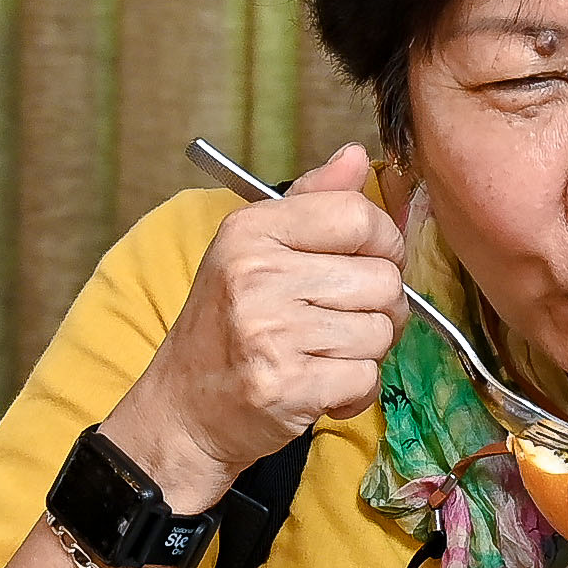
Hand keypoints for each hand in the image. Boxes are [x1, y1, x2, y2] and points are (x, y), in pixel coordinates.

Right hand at [109, 145, 406, 509]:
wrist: (183, 411)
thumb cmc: (226, 328)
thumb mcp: (254, 250)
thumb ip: (311, 202)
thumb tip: (356, 156)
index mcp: (251, 230)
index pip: (359, 216)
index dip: (384, 243)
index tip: (369, 263)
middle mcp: (256, 274)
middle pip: (383, 279)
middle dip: (380, 308)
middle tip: (343, 323)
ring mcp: (270, 331)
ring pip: (380, 332)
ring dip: (367, 353)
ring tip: (324, 355)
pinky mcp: (287, 385)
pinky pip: (366, 378)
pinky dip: (355, 392)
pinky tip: (323, 388)